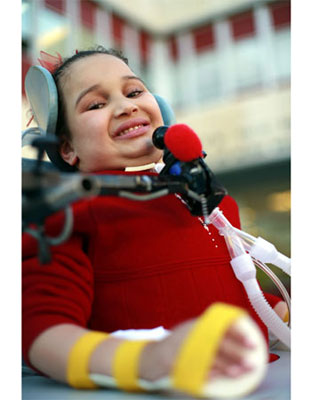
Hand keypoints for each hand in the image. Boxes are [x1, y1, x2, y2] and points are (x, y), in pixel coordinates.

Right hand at [139, 317, 256, 382]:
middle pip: (216, 343)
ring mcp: (180, 349)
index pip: (218, 325)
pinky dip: (207, 375)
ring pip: (208, 357)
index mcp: (195, 326)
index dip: (237, 333)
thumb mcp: (191, 332)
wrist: (151, 356)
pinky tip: (216, 380)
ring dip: (225, 366)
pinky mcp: (174, 363)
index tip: (252, 342)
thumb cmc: (178, 345)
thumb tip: (237, 333)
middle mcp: (189, 335)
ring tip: (239, 373)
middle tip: (251, 363)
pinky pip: (194, 370)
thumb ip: (208, 331)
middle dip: (235, 354)